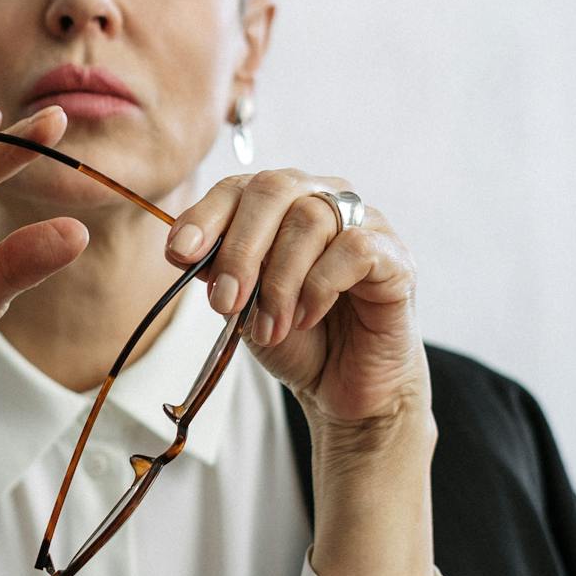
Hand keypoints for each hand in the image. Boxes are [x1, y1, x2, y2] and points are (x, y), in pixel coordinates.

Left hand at [165, 167, 429, 434]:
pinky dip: (319, 287)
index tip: (180, 253)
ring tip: (270, 327)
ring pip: (310, 219)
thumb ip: (218, 269)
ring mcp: (365, 223)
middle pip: (274, 188)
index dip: (206, 215)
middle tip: (226, 301)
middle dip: (240, 248)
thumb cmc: (295, 338)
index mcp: (282, 204)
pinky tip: (307, 318)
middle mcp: (324, 199)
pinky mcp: (395, 256)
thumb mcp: (242, 303)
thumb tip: (186, 249)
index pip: (240, 186)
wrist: (343, 389)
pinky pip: (353, 249)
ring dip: (279, 281)